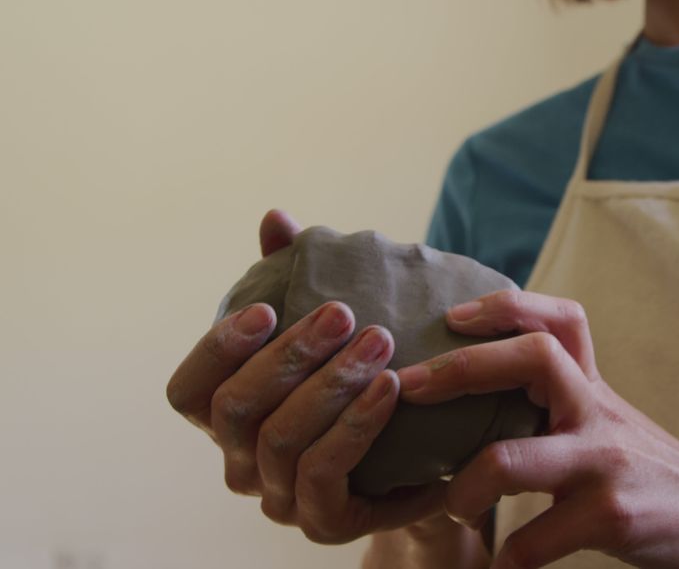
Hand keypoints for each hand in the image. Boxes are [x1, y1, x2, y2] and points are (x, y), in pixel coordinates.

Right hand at [166, 210, 444, 543]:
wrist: (428, 461)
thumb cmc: (364, 386)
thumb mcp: (331, 333)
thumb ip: (293, 279)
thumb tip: (275, 218)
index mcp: (228, 419)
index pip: (188, 390)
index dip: (216, 348)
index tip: (263, 306)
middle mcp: (241, 463)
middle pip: (236, 409)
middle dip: (290, 354)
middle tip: (343, 312)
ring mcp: (278, 499)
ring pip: (283, 438)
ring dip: (332, 383)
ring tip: (379, 341)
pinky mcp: (323, 521)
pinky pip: (326, 471)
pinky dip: (357, 425)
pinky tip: (392, 387)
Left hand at [397, 290, 678, 568]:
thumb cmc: (647, 467)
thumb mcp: (606, 417)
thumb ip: (559, 397)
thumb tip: (481, 384)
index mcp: (593, 386)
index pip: (558, 319)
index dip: (503, 306)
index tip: (452, 317)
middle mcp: (598, 411)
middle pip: (532, 359)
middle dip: (461, 368)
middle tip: (412, 388)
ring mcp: (604, 462)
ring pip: (509, 460)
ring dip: (463, 487)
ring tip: (455, 505)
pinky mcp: (611, 516)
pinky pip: (533, 540)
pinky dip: (507, 559)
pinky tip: (500, 567)